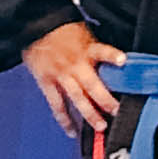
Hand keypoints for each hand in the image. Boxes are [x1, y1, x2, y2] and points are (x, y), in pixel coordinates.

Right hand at [21, 19, 121, 136]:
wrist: (34, 27)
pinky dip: (64, 119)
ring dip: (89, 114)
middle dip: (106, 99)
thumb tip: (120, 63)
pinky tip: (72, 131)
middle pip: (92, 84)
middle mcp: (74, 64)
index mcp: (86, 50)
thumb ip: (98, 50)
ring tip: (100, 127)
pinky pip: (56, 104)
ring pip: (76, 98)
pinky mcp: (46, 82)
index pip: (102, 51)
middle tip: (117, 111)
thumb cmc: (62, 32)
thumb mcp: (85, 34)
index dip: (112, 55)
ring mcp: (60, 75)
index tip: (123, 60)